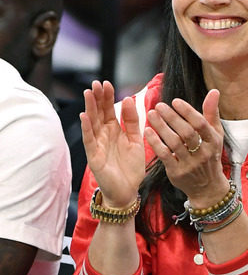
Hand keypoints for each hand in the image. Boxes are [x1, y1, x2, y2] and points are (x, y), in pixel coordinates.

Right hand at [80, 81, 145, 207]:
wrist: (128, 191)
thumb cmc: (131, 167)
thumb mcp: (136, 140)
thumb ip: (133, 121)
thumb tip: (129, 100)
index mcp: (115, 131)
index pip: (109, 110)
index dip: (108, 97)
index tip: (108, 83)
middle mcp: (104, 135)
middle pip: (99, 113)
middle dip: (98, 98)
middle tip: (97, 83)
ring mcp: (97, 145)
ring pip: (92, 123)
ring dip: (90, 108)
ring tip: (88, 93)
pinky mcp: (94, 156)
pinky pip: (89, 140)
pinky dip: (86, 128)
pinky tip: (85, 116)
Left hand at [144, 89, 227, 205]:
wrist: (208, 187)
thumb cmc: (210, 155)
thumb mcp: (215, 134)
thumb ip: (212, 113)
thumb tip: (214, 91)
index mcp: (213, 141)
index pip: (201, 123)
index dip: (187, 111)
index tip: (175, 101)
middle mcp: (203, 153)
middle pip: (186, 132)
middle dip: (171, 117)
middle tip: (158, 105)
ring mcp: (190, 164)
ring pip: (174, 143)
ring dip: (161, 127)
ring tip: (151, 115)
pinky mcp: (177, 172)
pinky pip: (165, 155)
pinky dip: (155, 143)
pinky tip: (147, 131)